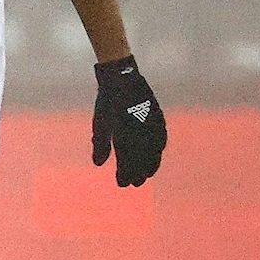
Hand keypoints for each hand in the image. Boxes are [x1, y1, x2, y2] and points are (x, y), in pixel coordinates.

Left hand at [92, 55, 165, 186]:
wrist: (123, 75)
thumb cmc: (108, 100)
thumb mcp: (100, 121)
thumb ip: (100, 143)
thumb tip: (98, 164)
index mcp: (124, 130)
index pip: (126, 159)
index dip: (125, 173)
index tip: (122, 184)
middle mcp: (140, 128)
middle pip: (141, 157)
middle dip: (138, 172)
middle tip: (135, 184)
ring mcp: (151, 122)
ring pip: (154, 149)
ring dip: (151, 163)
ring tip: (147, 175)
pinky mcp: (158, 115)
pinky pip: (161, 136)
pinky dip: (159, 147)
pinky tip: (158, 154)